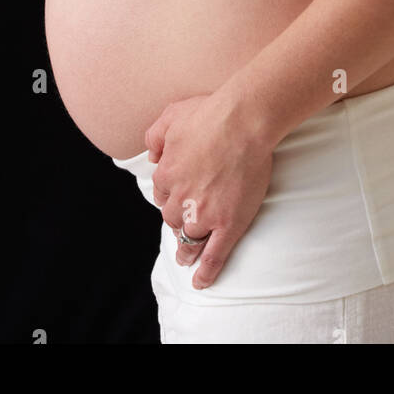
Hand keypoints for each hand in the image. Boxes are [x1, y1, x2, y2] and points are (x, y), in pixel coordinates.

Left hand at [145, 92, 272, 290]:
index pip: (162, 192)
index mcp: (167, 173)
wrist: (243, 121)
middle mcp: (181, 198)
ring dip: (185, 249)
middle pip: (173, 217)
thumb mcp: (171, 115)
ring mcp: (205, 213)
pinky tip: (201, 281)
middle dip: (177, 220)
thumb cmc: (210, 112)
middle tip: (184, 223)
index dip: (170, 193)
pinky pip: (214, 254)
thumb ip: (154, 135)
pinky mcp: (229, 224)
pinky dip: (206, 271)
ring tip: (186, 257)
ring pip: (189, 238)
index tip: (177, 195)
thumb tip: (150, 156)